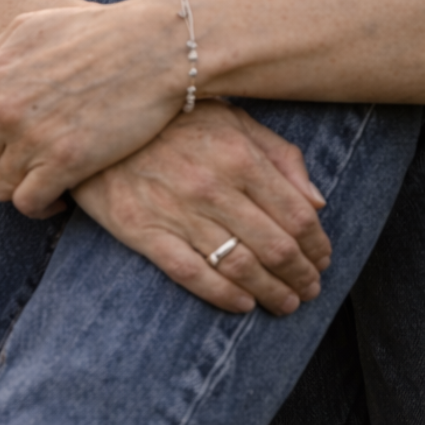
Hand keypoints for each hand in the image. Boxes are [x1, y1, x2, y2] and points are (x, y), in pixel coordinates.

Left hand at [0, 0, 184, 215]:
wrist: (155, 45)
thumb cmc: (95, 32)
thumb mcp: (28, 28)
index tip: (12, 145)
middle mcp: (1, 109)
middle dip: (1, 167)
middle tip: (33, 164)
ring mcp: (31, 138)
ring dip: (20, 188)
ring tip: (46, 181)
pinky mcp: (65, 162)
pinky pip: (28, 203)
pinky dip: (41, 206)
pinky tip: (62, 197)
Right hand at [73, 101, 330, 315]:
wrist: (100, 120)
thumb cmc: (176, 120)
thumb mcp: (234, 119)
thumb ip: (280, 156)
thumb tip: (317, 202)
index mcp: (240, 156)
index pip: (296, 214)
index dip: (317, 244)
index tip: (324, 259)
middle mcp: (213, 187)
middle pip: (275, 246)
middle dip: (301, 274)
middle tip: (311, 289)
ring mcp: (177, 212)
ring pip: (240, 266)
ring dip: (271, 292)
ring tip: (286, 303)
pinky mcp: (144, 232)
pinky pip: (193, 275)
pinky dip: (224, 296)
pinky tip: (244, 305)